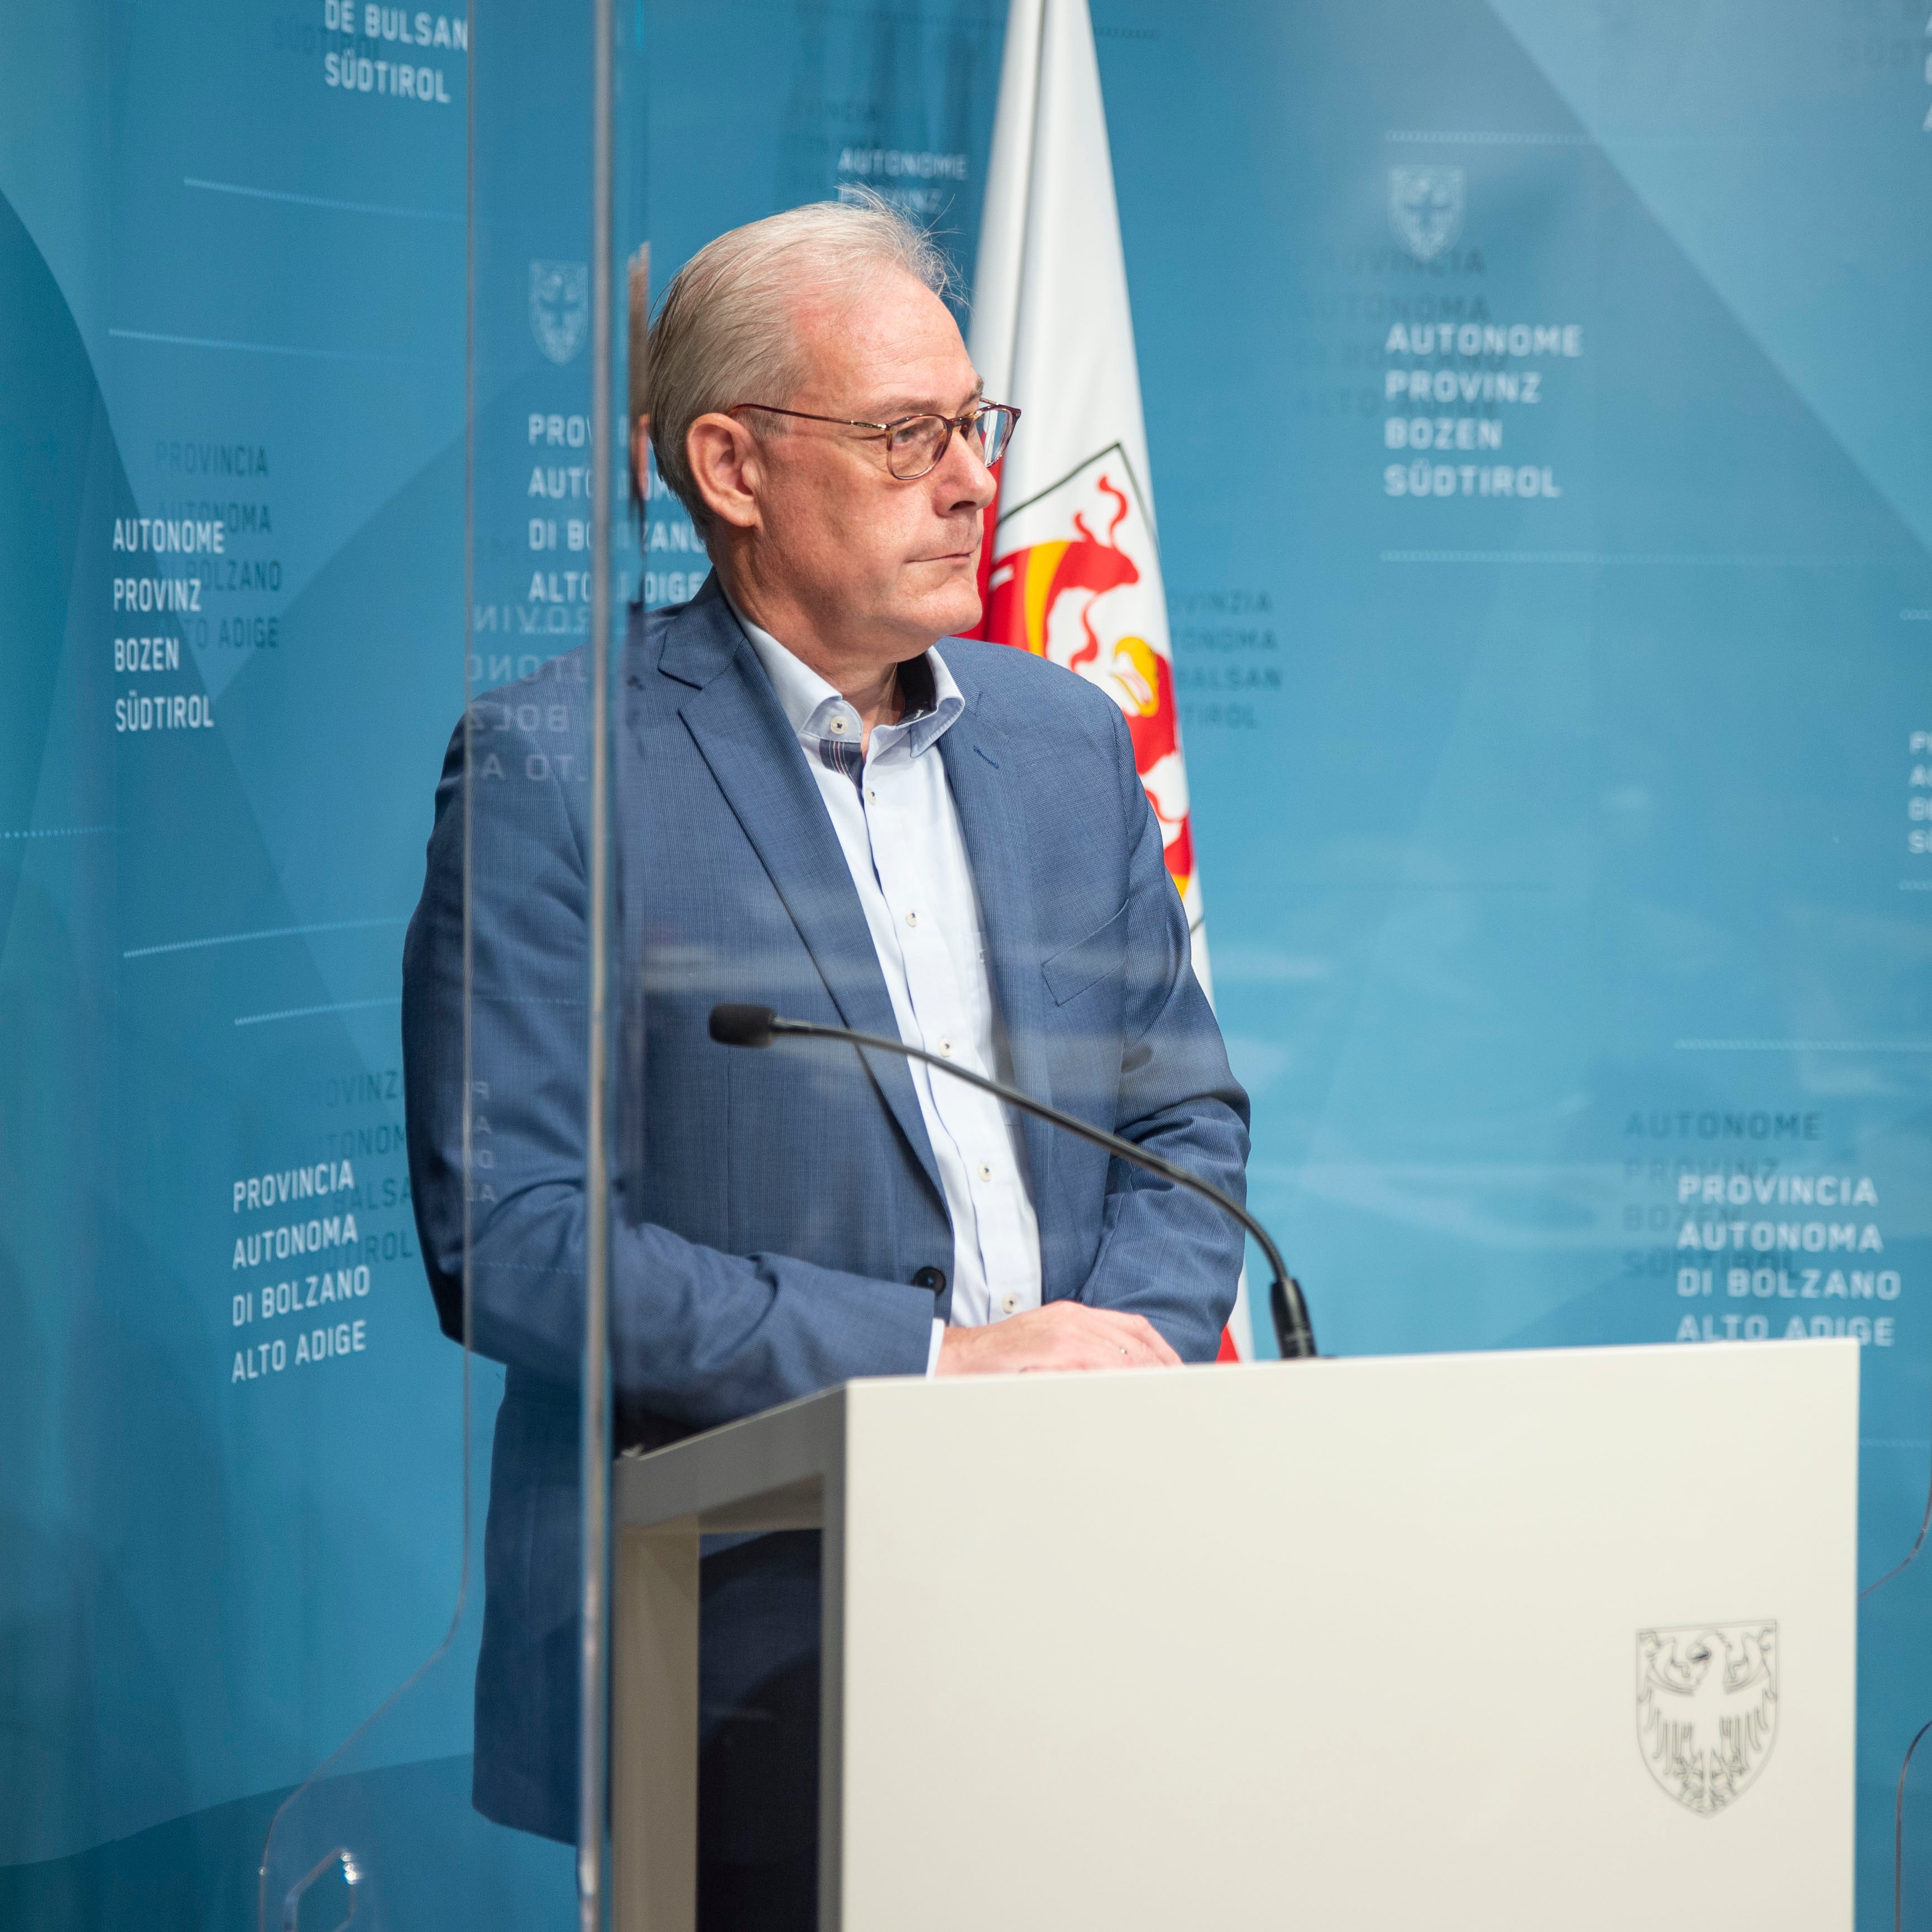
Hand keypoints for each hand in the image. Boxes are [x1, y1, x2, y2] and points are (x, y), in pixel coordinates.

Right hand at [935, 1302, 1181, 1375]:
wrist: (959, 1359)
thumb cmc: (1001, 1358)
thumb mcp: (1048, 1342)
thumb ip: (1082, 1349)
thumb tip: (1119, 1370)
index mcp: (1075, 1315)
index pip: (1134, 1326)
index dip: (1161, 1350)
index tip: (1176, 1371)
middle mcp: (1073, 1319)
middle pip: (1134, 1341)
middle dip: (1161, 1368)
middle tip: (1178, 1392)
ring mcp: (1063, 1335)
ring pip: (1120, 1354)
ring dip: (1144, 1378)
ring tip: (1159, 1400)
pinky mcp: (1051, 1353)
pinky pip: (1094, 1368)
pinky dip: (1115, 1383)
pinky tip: (1125, 1399)